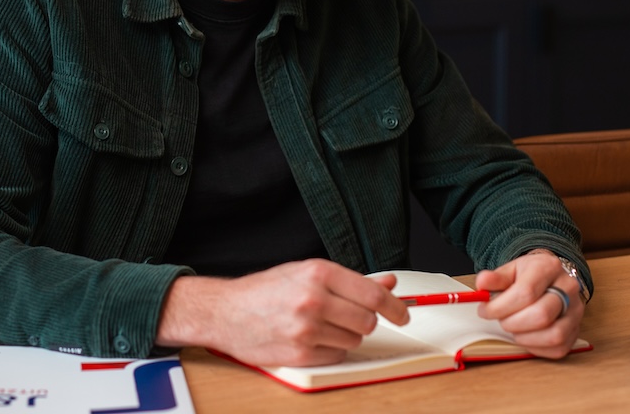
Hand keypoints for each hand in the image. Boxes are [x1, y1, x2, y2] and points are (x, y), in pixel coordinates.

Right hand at [156, 259, 408, 366]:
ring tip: (320, 324)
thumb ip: (351, 280)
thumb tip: (388, 283)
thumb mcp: (307, 273)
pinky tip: (311, 339)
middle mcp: (314, 299)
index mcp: (318, 273)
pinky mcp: (301, 354)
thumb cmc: (266, 290)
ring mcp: (307, 329)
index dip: (395, 306)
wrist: (226, 312)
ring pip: (354, 340)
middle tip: (348, 316)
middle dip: (364, 321)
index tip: (403, 314)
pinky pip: (337, 357)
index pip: (373, 294)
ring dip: (345, 335)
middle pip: (368, 321)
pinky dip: (331, 350)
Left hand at [474, 249, 583, 357]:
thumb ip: (495, 278)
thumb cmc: (529, 275)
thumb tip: (482, 283)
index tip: (485, 310)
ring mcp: (576, 311)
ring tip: (513, 328)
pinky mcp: (576, 330)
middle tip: (501, 320)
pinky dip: (536, 347)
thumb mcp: (511, 270)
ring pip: (554, 335)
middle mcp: (568, 288)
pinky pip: (558, 348)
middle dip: (513, 323)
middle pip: (541, 315)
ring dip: (525, 337)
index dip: (500, 306)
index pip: (526, 292)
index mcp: (548, 267)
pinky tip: (525, 336)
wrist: (551, 278)